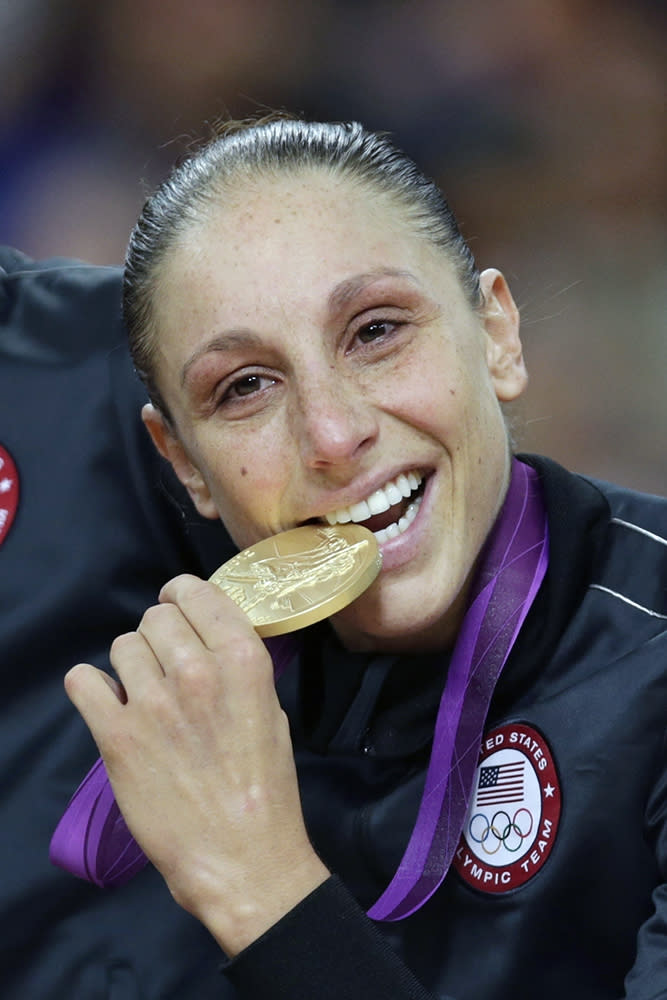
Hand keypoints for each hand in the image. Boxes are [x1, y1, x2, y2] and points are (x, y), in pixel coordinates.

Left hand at [65, 575, 328, 954]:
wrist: (242, 856)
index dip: (181, 595)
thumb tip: (205, 640)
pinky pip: (82, 681)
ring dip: (130, 665)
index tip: (175, 607)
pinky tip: (108, 705)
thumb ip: (237, 669)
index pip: (196, 593)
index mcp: (242, 660)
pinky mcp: (116, 736)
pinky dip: (91, 688)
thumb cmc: (265, 788)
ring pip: (121, 645)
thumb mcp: (271, 712)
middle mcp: (197, 671)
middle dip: (159, 636)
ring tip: (143, 695)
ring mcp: (153, 703)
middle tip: (165, 666)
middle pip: (155, 617)